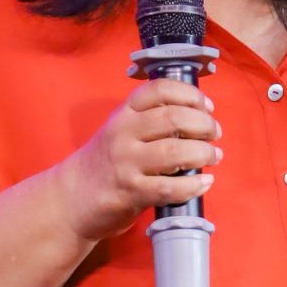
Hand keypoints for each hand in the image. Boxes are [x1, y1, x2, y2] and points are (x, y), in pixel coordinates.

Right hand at [55, 80, 221, 242]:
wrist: (71, 197)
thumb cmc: (105, 163)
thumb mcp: (121, 130)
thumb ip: (150, 120)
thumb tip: (197, 118)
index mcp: (124, 113)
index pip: (160, 89)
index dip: (191, 94)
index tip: (207, 106)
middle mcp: (124, 133)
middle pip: (174, 118)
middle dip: (204, 125)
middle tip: (215, 133)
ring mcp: (126, 163)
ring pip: (176, 152)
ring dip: (203, 153)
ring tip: (214, 156)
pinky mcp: (130, 192)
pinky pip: (170, 187)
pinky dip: (193, 185)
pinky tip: (204, 182)